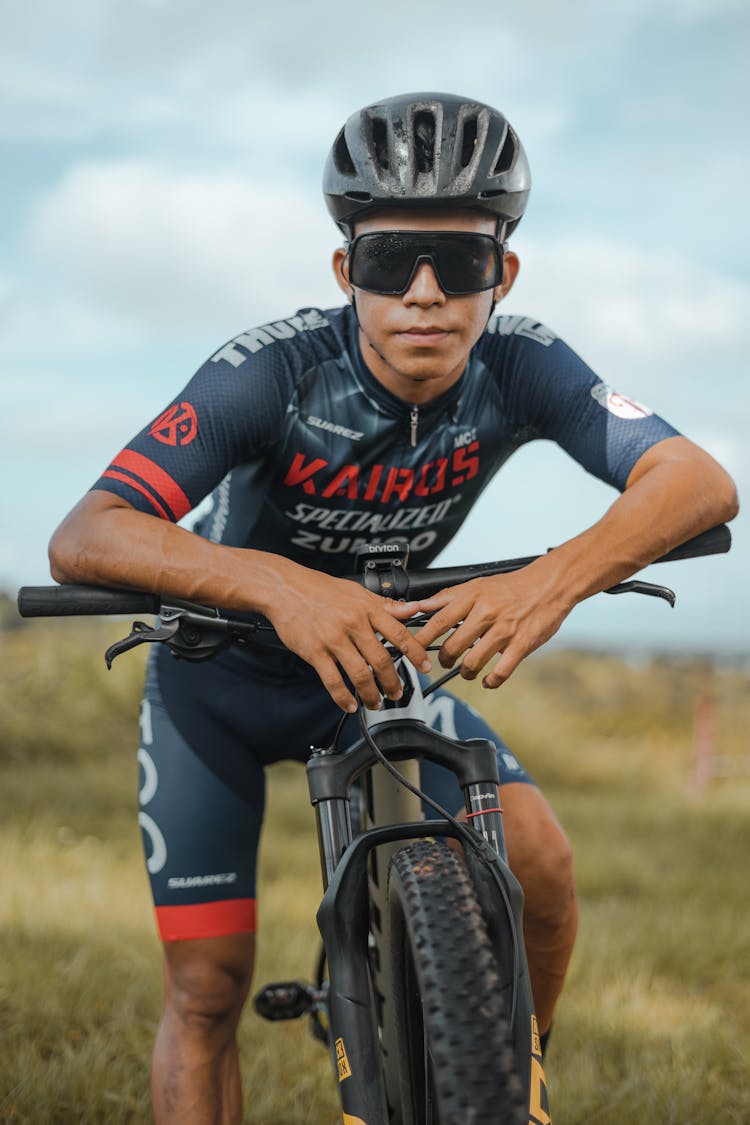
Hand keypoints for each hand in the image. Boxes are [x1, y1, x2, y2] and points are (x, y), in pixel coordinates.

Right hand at [266, 565, 431, 712]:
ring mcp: (333, 640)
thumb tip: (413, 609)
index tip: (425, 667)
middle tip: (397, 693)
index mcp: (367, 609)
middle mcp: (353, 624)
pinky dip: (343, 698)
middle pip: (382, 661)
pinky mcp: (314, 652)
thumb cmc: (319, 589)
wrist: (284, 588)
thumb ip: (385, 605)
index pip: (399, 634)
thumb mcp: (357, 591)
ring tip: (375, 702)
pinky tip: (349, 705)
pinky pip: (333, 681)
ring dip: (371, 694)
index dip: (416, 654)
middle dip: (393, 682)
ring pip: (360, 675)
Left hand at [400, 563, 572, 687]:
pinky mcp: (522, 644)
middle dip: (444, 660)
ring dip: (466, 672)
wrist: (549, 584)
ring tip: (466, 671)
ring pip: (473, 661)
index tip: (412, 650)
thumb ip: (448, 598)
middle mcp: (486, 613)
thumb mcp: (476, 585)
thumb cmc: (511, 586)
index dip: (422, 639)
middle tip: (445, 662)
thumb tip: (421, 606)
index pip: (439, 621)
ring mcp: (504, 630)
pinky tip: (487, 680)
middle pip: (453, 646)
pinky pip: (501, 671)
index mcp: (472, 598)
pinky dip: (491, 681)